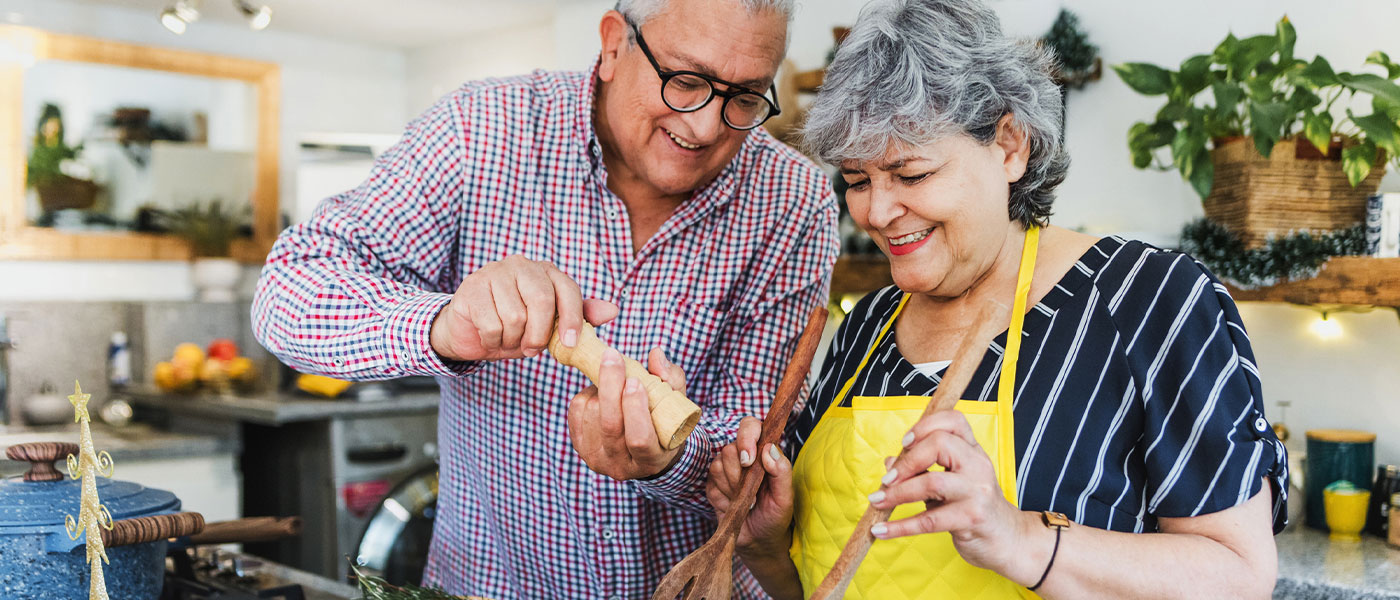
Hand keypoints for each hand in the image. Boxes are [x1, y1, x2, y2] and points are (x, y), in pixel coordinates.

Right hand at [430, 255, 617, 361]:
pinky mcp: (472, 287)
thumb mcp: (550, 326)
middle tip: (532, 349)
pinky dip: (493, 340)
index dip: (572, 318)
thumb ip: (579, 317)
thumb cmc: (516, 327)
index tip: (570, 343)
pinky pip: (492, 324)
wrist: (471, 331)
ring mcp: (495, 273)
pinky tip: (490, 337)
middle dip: (539, 334)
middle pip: (542, 301)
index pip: (567, 290)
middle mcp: (522, 265)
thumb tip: (612, 310)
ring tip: (507, 339)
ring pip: (515, 317)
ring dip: (512, 340)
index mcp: (546, 272)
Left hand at [567, 347, 686, 479]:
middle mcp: (621, 466)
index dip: (635, 409)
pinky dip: (587, 393)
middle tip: (613, 357)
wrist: (643, 449)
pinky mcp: (580, 446)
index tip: (635, 381)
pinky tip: (601, 392)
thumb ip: (671, 380)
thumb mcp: (676, 405)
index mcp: (651, 460)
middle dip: (611, 387)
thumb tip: (656, 355)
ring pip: (592, 414)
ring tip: (616, 381)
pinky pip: (577, 411)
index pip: (639, 439)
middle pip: (610, 425)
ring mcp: (597, 458)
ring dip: (601, 388)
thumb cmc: (664, 423)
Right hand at [706, 416, 794, 555]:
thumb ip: (782, 470)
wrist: (760, 541)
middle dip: (739, 474)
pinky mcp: (713, 486)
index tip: (749, 460)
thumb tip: (769, 449)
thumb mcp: (786, 496)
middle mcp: (744, 456)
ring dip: (732, 488)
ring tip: (744, 500)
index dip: (746, 437)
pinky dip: (723, 498)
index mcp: (763, 452)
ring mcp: (726, 471)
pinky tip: (733, 506)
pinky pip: (711, 484)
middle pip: (730, 448)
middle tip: (751, 492)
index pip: (750, 426)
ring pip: (717, 465)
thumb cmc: (776, 516)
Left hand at [866, 409, 1030, 574]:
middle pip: (940, 444)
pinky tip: (881, 530)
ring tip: (878, 501)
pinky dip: (900, 527)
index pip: (954, 420)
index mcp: (974, 450)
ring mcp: (977, 492)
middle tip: (887, 480)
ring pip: (932, 482)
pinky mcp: (972, 519)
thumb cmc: (973, 506)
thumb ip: (923, 469)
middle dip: (906, 462)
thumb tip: (889, 463)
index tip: (905, 442)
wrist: (1008, 540)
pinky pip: (929, 521)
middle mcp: (978, 466)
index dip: (925, 425)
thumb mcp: (952, 481)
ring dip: (897, 493)